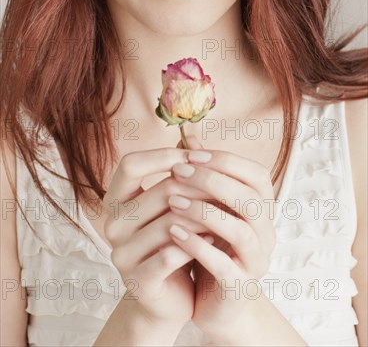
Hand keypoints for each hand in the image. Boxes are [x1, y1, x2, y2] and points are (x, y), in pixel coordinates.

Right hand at [102, 145, 212, 327]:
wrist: (169, 298)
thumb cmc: (173, 241)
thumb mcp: (172, 204)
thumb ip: (178, 172)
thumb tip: (193, 133)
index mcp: (115, 200)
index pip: (130, 164)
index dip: (162, 155)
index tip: (195, 156)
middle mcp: (112, 224)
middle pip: (159, 192)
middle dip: (196, 187)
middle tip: (224, 186)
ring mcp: (121, 254)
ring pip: (169, 223)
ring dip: (202, 216)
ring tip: (225, 212)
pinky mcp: (138, 281)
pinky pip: (171, 254)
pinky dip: (198, 243)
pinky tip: (216, 239)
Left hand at [168, 136, 276, 340]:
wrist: (218, 302)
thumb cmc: (213, 245)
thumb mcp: (209, 206)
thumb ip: (202, 172)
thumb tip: (187, 133)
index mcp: (262, 208)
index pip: (255, 174)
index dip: (224, 160)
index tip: (190, 155)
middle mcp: (266, 232)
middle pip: (250, 198)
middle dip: (212, 181)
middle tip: (177, 172)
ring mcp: (256, 261)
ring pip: (240, 230)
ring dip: (205, 212)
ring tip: (172, 202)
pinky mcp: (240, 287)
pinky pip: (224, 266)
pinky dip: (199, 247)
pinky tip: (173, 234)